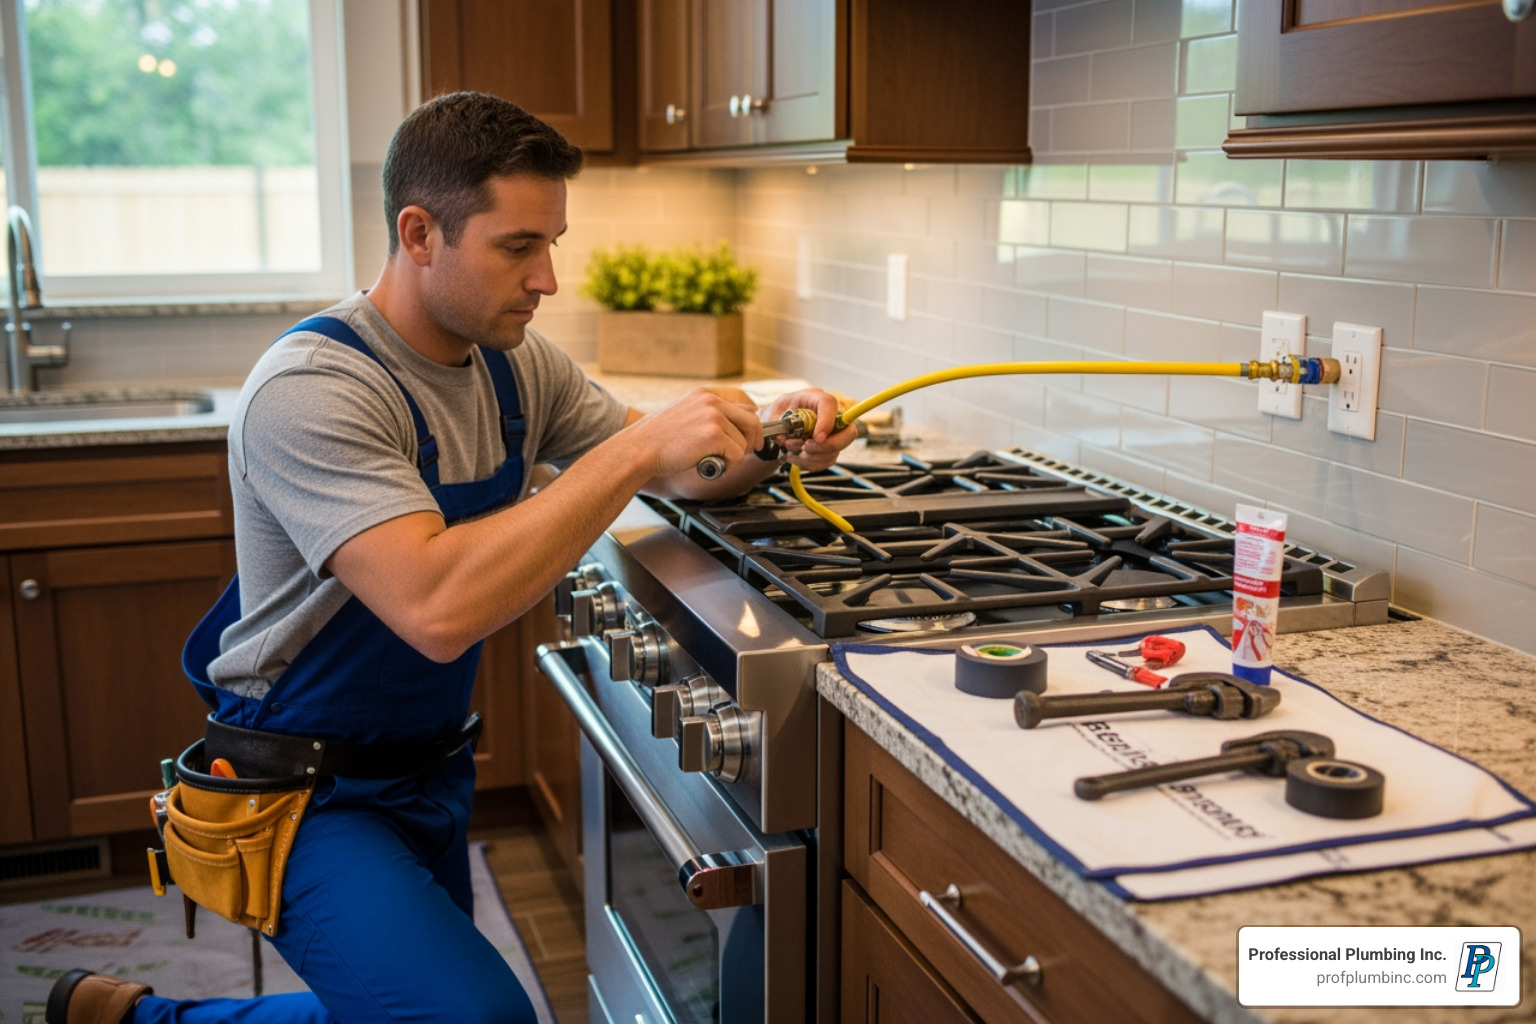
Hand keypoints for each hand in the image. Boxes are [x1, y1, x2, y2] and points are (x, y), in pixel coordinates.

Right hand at [622, 386, 762, 478]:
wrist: (639, 449)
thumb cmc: (657, 439)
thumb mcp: (684, 416)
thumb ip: (706, 416)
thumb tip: (732, 427)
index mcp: (704, 395)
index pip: (742, 405)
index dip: (750, 425)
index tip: (752, 438)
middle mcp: (711, 401)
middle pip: (751, 420)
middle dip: (753, 439)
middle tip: (749, 452)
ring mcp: (714, 417)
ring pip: (743, 442)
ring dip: (733, 457)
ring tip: (713, 461)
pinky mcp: (714, 435)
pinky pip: (737, 454)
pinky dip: (728, 465)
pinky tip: (710, 465)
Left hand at [760, 387, 859, 471]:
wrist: (775, 429)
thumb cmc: (776, 416)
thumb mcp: (772, 413)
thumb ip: (778, 422)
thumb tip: (784, 435)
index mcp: (816, 398)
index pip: (831, 405)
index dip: (827, 422)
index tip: (817, 438)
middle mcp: (831, 415)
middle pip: (848, 433)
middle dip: (828, 446)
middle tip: (806, 448)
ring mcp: (833, 434)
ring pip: (834, 452)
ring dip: (809, 456)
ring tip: (790, 448)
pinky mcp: (829, 450)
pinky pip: (824, 462)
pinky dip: (807, 463)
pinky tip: (794, 455)